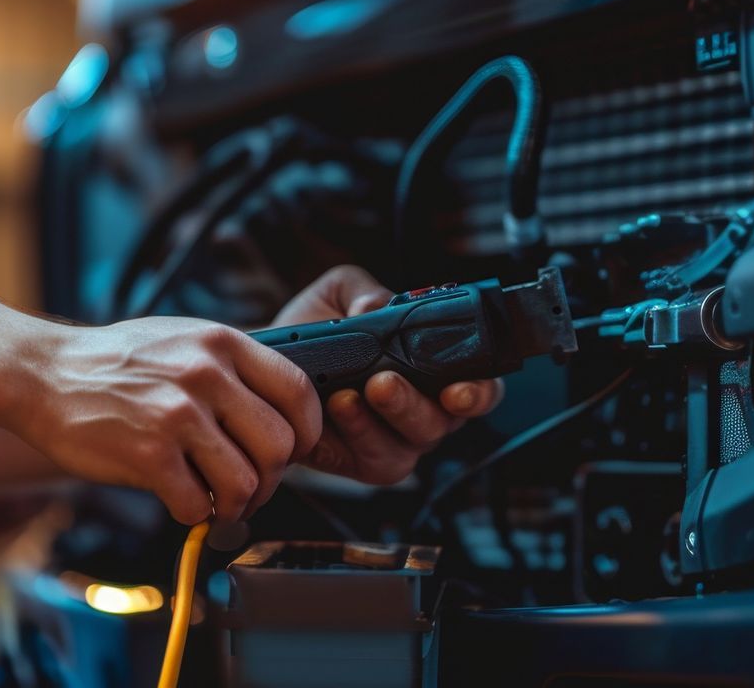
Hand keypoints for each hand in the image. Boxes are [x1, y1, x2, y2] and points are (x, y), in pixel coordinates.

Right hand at [12, 318, 320, 528]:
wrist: (42, 373)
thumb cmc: (115, 363)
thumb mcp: (183, 340)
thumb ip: (231, 370)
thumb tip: (281, 419)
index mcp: (222, 344)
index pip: (299, 392)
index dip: (306, 433)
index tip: (291, 452)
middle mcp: (205, 375)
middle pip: (279, 447)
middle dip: (271, 480)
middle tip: (251, 489)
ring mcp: (176, 415)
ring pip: (245, 483)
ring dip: (236, 506)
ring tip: (219, 504)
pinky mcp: (147, 454)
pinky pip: (197, 504)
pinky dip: (195, 515)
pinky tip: (180, 501)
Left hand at [272, 266, 504, 484]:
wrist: (272, 363)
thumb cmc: (318, 328)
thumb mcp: (340, 294)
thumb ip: (364, 292)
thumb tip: (373, 308)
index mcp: (439, 373)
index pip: (481, 388)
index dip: (480, 392)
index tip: (458, 389)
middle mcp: (428, 411)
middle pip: (444, 422)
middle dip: (415, 403)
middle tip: (384, 382)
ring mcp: (399, 441)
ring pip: (410, 445)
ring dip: (383, 420)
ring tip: (350, 394)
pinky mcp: (364, 462)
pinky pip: (372, 457)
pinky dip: (356, 432)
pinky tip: (338, 408)